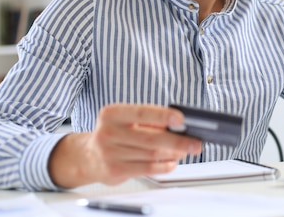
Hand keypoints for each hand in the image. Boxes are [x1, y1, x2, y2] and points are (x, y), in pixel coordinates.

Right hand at [49, 104, 202, 187]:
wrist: (88, 156)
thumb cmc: (115, 133)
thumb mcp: (125, 120)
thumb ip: (148, 121)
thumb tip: (179, 127)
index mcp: (112, 114)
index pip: (141, 113)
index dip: (163, 116)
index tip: (182, 119)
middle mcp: (108, 133)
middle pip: (150, 138)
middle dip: (177, 141)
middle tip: (195, 142)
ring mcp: (110, 154)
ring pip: (151, 155)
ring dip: (173, 154)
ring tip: (185, 151)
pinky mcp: (115, 171)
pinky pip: (146, 169)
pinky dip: (163, 166)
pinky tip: (172, 162)